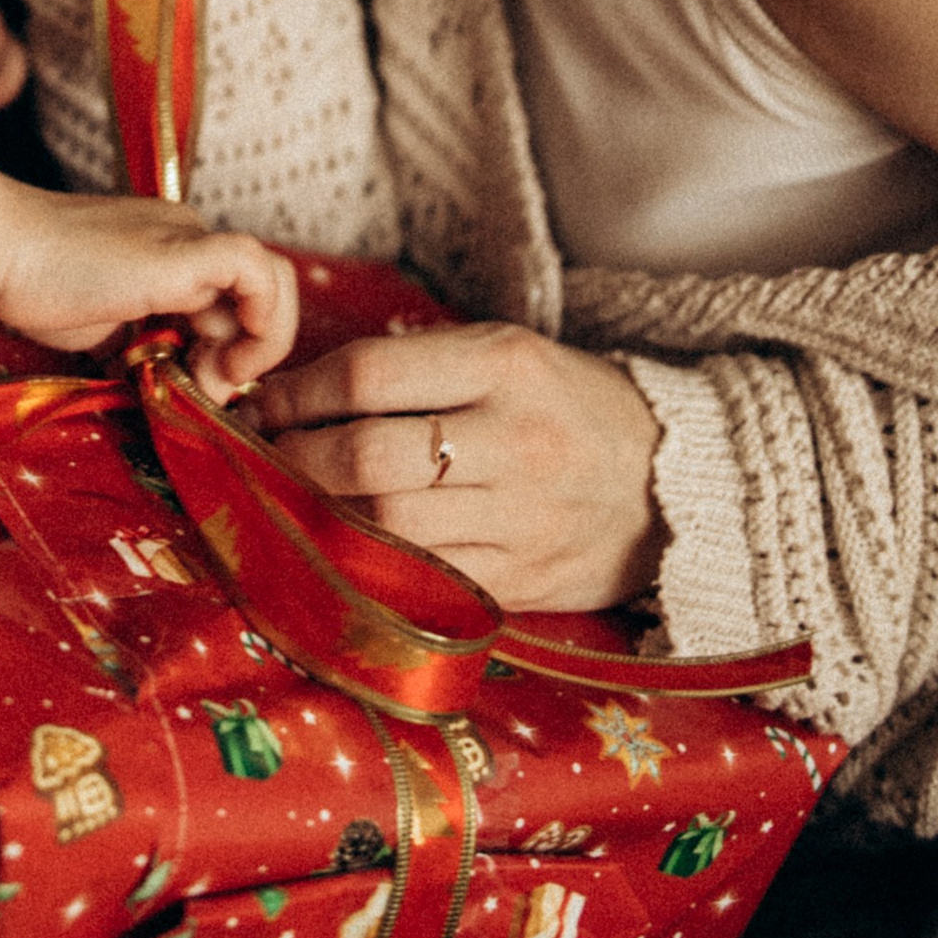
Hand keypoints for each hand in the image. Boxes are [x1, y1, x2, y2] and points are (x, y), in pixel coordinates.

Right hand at [0, 153, 297, 399]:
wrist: (2, 247)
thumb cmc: (34, 285)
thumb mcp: (104, 329)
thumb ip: (143, 348)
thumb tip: (174, 385)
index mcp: (172, 252)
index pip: (234, 299)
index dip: (231, 350)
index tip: (198, 388)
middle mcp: (189, 237)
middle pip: (261, 292)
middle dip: (249, 355)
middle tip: (209, 393)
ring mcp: (190, 237)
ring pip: (272, 280)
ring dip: (259, 345)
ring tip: (213, 383)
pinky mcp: (185, 250)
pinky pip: (256, 271)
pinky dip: (262, 320)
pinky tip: (228, 358)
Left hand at [239, 321, 664, 610]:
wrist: (674, 480)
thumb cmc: (565, 404)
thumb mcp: (505, 354)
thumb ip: (415, 368)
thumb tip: (300, 391)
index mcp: (505, 366)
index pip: (367, 374)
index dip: (297, 392)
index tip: (263, 401)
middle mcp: (514, 441)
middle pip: (367, 455)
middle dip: (296, 458)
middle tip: (266, 456)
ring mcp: (521, 520)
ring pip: (387, 525)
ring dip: (323, 515)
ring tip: (295, 500)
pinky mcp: (523, 582)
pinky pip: (425, 579)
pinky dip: (373, 565)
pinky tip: (346, 547)